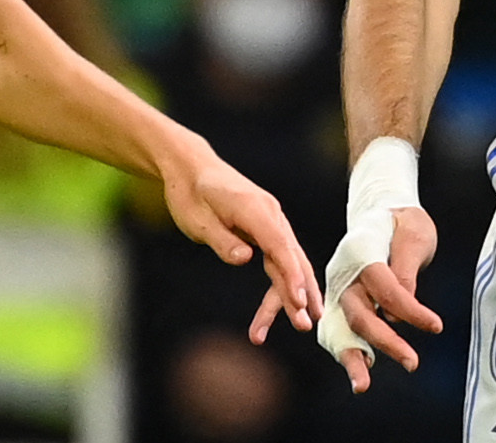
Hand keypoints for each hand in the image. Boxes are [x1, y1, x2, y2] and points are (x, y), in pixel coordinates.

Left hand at [162, 147, 320, 340]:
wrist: (192, 170)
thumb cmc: (191, 195)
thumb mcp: (198, 221)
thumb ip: (223, 240)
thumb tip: (246, 259)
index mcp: (254, 209)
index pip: (279, 245)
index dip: (291, 275)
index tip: (299, 301)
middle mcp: (270, 214)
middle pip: (290, 257)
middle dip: (299, 291)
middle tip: (305, 325)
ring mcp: (271, 222)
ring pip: (288, 261)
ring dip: (294, 292)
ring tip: (303, 324)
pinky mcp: (265, 229)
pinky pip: (280, 258)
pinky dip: (286, 282)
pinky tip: (294, 303)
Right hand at [332, 205, 441, 393]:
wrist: (382, 212)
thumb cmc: (403, 222)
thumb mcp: (414, 232)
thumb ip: (406, 266)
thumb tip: (404, 300)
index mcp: (360, 250)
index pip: (385, 288)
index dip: (410, 310)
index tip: (436, 326)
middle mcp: (344, 273)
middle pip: (361, 313)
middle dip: (385, 341)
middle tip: (412, 362)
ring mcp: (341, 289)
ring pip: (344, 328)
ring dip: (354, 358)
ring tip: (362, 386)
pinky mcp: (345, 303)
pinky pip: (343, 331)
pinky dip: (350, 352)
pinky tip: (359, 375)